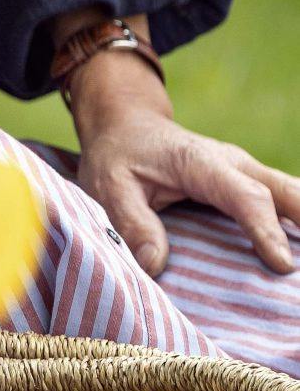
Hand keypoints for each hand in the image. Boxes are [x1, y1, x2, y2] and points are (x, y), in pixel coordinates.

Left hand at [70, 47, 299, 277]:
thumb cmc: (118, 156)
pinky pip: (282, 202)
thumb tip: (155, 264)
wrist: (127, 127)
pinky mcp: (247, 183)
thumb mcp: (109, 186)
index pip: (245, 196)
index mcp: (201, 163)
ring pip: (291, 193)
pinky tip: (298, 249)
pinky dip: (296, 222)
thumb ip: (131, 222)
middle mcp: (233, 164)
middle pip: (285, 191)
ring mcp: (245, 172)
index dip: (266, 230)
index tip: (281, 264)